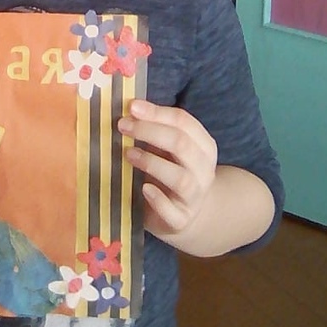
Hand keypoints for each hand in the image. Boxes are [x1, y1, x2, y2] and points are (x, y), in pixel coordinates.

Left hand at [118, 99, 217, 244]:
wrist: (186, 214)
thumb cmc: (172, 171)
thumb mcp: (169, 148)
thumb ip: (155, 130)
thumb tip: (128, 109)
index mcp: (203, 146)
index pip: (184, 122)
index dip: (157, 112)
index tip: (132, 106)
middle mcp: (204, 170)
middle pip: (182, 145)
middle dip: (150, 132)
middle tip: (123, 126)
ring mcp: (195, 197)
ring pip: (181, 178)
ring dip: (152, 163)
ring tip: (128, 154)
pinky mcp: (181, 220)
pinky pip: (172, 211)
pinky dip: (157, 200)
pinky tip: (143, 189)